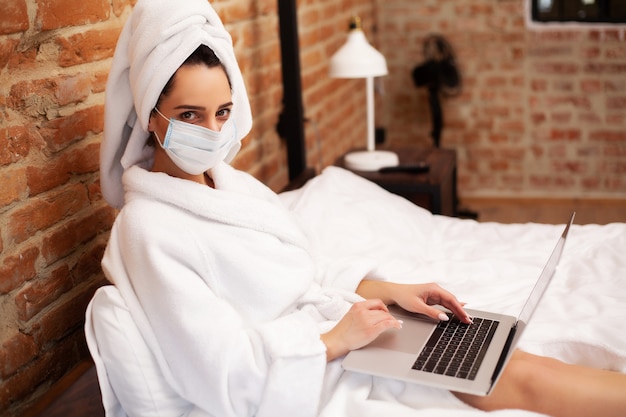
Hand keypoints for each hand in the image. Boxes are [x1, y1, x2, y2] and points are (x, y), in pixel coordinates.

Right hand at [321, 299, 401, 361]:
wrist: (336, 340)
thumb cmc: (342, 331)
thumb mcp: (351, 314)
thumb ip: (362, 311)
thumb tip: (376, 313)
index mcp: (358, 306)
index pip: (376, 302)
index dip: (384, 307)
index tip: (386, 311)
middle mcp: (363, 311)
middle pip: (382, 310)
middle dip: (389, 315)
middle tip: (391, 320)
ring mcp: (367, 321)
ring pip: (386, 317)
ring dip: (393, 320)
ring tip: (396, 323)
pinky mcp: (371, 331)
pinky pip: (387, 324)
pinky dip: (394, 324)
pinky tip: (397, 326)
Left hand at [356, 280, 470, 323]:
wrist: (394, 293)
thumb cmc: (404, 297)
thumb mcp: (418, 306)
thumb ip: (432, 312)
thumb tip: (445, 318)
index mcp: (434, 289)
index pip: (451, 299)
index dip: (460, 309)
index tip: (466, 317)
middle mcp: (436, 289)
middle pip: (452, 300)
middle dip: (461, 310)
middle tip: (469, 321)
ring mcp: (434, 293)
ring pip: (449, 302)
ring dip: (457, 310)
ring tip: (466, 319)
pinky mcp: (432, 297)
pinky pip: (445, 303)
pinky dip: (452, 308)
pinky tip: (459, 310)